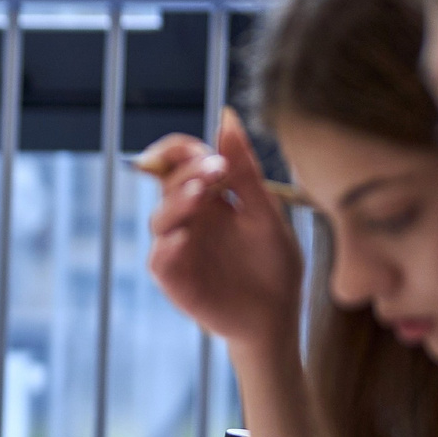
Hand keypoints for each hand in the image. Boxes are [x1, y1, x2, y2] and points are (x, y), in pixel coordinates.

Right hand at [143, 111, 305, 351]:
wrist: (278, 318)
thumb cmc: (274, 266)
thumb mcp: (266, 213)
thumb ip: (245, 171)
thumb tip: (227, 118)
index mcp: (209, 197)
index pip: (179, 161)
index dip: (179, 149)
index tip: (204, 149)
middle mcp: (188, 219)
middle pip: (167, 183)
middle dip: (188, 172)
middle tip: (216, 168)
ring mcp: (178, 248)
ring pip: (160, 218)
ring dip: (178, 203)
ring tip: (201, 194)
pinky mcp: (174, 279)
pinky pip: (160, 260)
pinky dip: (168, 247)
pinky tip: (183, 239)